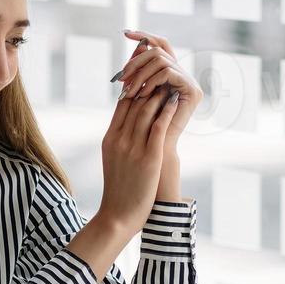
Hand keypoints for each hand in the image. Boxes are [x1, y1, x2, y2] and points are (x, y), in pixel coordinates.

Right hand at [98, 77, 181, 231]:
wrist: (117, 215)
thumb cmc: (119, 190)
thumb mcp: (114, 160)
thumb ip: (120, 140)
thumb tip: (129, 125)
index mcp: (110, 138)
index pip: (121, 104)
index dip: (134, 86)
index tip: (145, 75)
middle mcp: (119, 139)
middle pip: (133, 102)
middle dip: (147, 82)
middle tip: (159, 68)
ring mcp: (132, 147)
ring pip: (144, 110)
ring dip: (158, 92)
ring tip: (170, 79)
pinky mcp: (147, 157)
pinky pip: (157, 127)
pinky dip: (166, 110)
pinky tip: (174, 99)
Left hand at [114, 30, 202, 147]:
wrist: (154, 152)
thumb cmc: (142, 127)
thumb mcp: (136, 93)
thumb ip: (137, 72)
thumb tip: (133, 47)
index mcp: (169, 73)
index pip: (160, 45)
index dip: (144, 36)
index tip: (125, 32)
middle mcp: (182, 74)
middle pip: (159, 50)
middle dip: (136, 61)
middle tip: (121, 76)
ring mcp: (190, 82)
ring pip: (161, 60)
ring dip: (140, 74)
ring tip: (128, 90)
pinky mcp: (193, 91)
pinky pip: (168, 73)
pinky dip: (151, 80)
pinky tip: (141, 93)